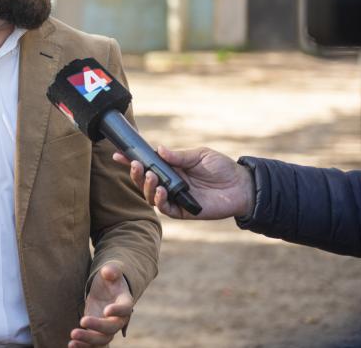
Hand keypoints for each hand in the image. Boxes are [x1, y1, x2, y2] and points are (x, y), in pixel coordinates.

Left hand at [70, 263, 132, 346]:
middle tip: (82, 321)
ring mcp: (107, 327)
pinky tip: (70, 345)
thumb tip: (108, 272)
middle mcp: (119, 318)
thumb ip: (112, 270)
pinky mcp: (97, 331)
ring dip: (88, 342)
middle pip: (112, 328)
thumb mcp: (111, 271)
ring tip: (72, 339)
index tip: (106, 310)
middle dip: (97, 327)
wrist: (106, 289)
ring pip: (102, 340)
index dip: (117, 310)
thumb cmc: (110, 278)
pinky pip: (93, 344)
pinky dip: (83, 346)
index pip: (125, 309)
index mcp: (125, 302)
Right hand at [113, 146, 253, 219]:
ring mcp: (175, 198)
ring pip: (151, 196)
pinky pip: (166, 209)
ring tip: (151, 175)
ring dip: (147, 186)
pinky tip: (162, 191)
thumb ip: (179, 156)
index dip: (132, 160)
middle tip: (135, 165)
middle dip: (136, 174)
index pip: (147, 165)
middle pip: (145, 182)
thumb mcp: (199, 155)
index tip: (118, 154)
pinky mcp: (184, 211)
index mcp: (171, 169)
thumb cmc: (221, 168)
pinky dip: (160, 201)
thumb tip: (158, 150)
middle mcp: (170, 184)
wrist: (242, 185)